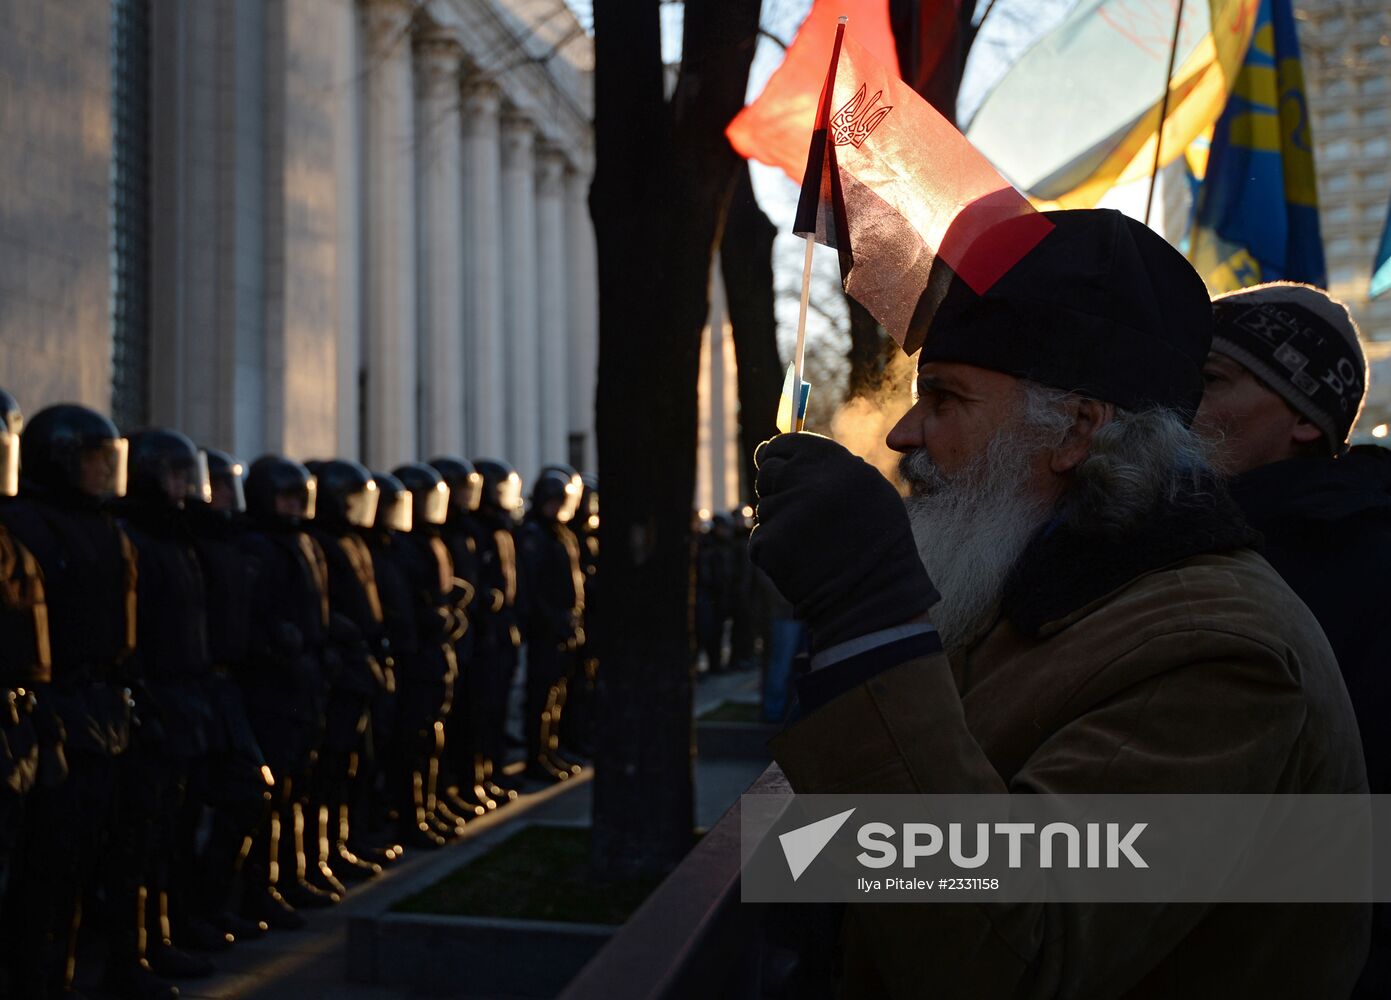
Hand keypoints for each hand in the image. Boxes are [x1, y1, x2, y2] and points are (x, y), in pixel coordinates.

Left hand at [749, 433, 938, 651]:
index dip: (779, 453)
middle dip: (777, 488)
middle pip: (769, 472)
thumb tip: (774, 445)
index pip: (788, 442)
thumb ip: (829, 466)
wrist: (874, 600)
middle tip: (799, 514)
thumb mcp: (870, 492)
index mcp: (838, 465)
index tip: (777, 462)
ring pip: (765, 508)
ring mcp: (786, 513)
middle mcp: (809, 482)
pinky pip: (760, 537)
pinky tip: (799, 562)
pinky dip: (773, 550)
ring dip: (779, 522)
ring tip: (810, 544)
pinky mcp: (768, 543)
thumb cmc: (877, 545)